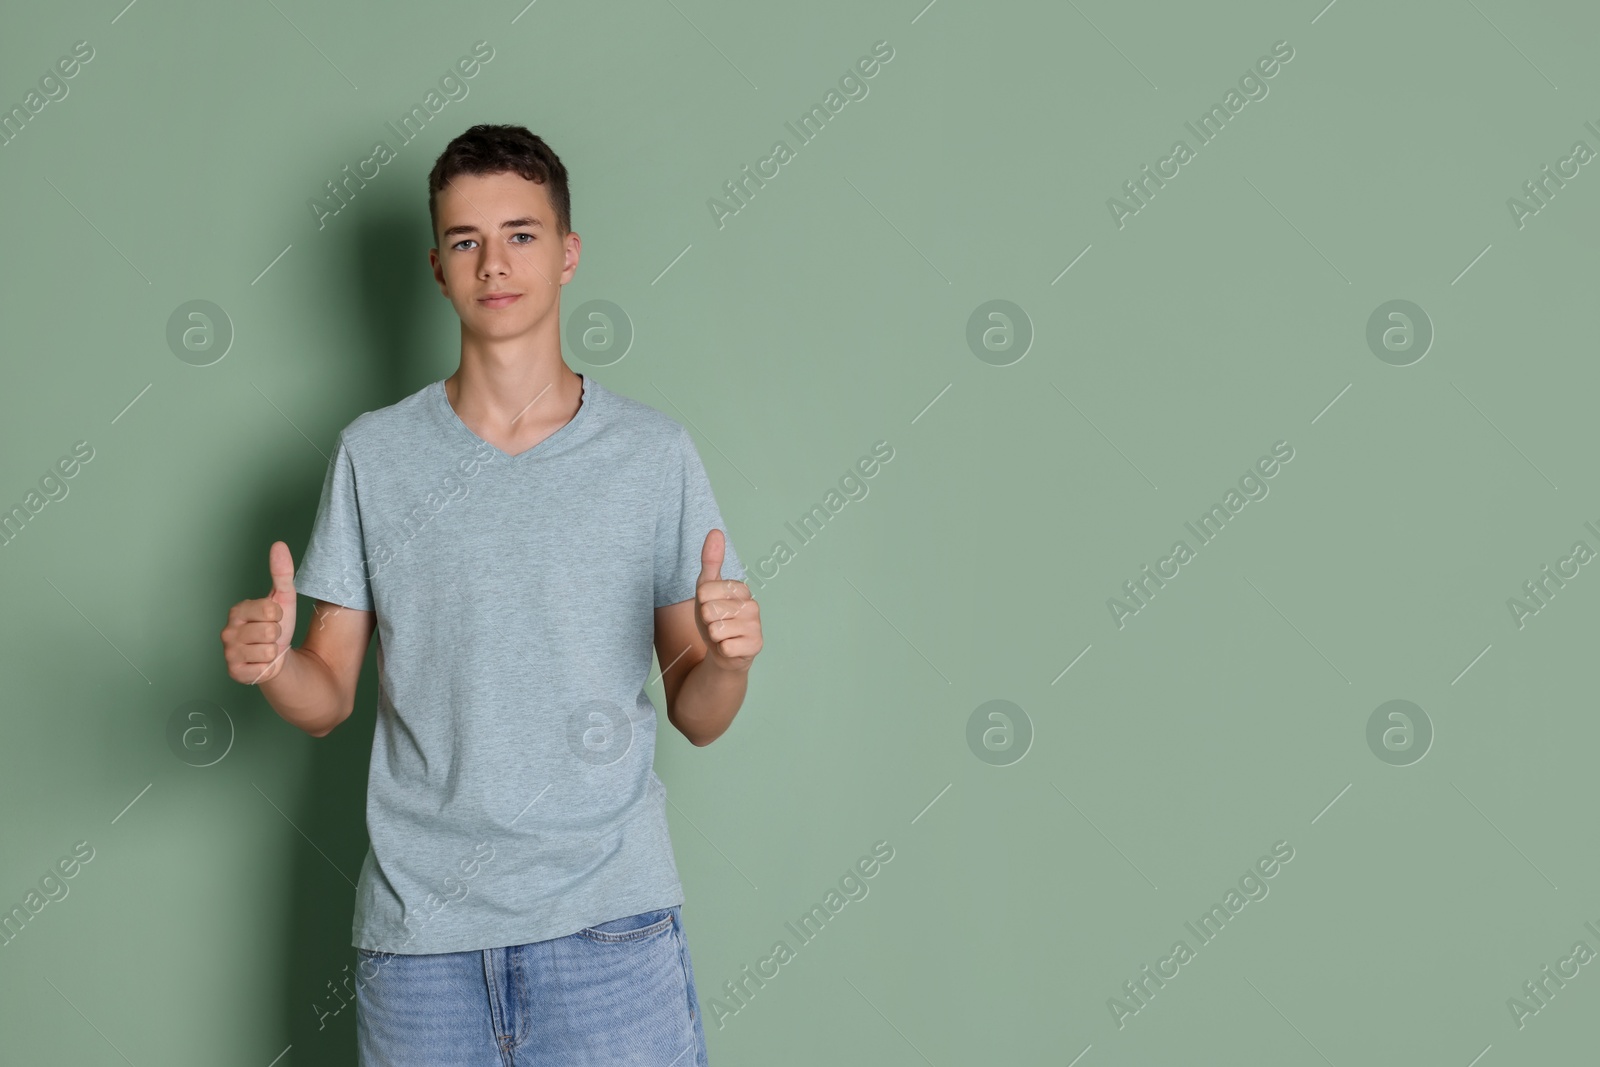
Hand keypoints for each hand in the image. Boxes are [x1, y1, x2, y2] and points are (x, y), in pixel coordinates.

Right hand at [221, 541, 298, 684]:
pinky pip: (263, 669)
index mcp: (238, 610)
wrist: (275, 657)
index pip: (271, 611)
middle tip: (269, 636)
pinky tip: (260, 663)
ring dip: (273, 652)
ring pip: (268, 651)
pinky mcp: (235, 673)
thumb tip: (279, 544)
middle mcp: (227, 631)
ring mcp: (229, 653)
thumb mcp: (283, 598)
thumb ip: (281, 572)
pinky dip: (268, 668)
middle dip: (276, 635)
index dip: (279, 616)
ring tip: (265, 649)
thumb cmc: (277, 625)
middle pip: (270, 631)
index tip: (273, 619)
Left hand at [694, 529, 761, 672]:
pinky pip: (725, 646)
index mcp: (741, 589)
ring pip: (716, 629)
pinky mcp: (755, 646)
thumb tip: (715, 531)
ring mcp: (756, 626)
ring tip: (723, 635)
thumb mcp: (707, 588)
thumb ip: (711, 560)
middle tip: (717, 624)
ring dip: (714, 636)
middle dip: (706, 621)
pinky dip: (722, 650)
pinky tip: (729, 647)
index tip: (711, 607)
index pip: (704, 590)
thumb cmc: (715, 618)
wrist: (724, 652)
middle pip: (709, 610)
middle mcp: (752, 605)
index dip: (701, 602)